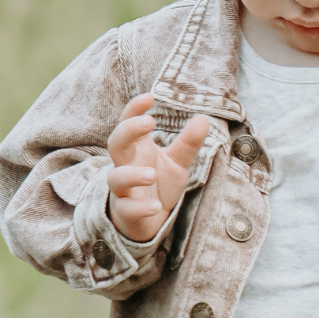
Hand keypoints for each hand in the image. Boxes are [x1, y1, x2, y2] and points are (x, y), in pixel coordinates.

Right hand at [106, 94, 210, 242]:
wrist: (149, 220)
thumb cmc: (158, 185)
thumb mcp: (177, 163)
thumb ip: (188, 144)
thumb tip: (203, 119)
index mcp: (137, 149)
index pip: (127, 123)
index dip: (134, 109)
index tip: (149, 97)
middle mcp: (126, 166)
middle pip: (115, 144)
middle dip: (128, 131)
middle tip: (149, 122)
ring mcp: (123, 190)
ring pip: (116, 178)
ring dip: (131, 175)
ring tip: (151, 173)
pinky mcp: (126, 213)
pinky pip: (128, 209)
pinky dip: (141, 208)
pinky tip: (156, 206)